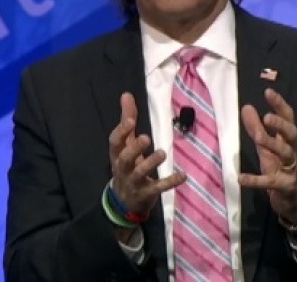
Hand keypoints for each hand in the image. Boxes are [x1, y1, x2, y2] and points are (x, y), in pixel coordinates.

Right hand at [109, 92, 185, 216]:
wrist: (124, 202)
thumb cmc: (126, 165)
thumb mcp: (125, 144)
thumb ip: (127, 120)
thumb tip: (126, 95)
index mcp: (117, 155)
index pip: (114, 142)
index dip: (121, 132)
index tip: (130, 121)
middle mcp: (123, 168)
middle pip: (125, 158)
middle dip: (134, 148)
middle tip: (146, 138)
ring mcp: (134, 182)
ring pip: (139, 173)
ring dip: (150, 163)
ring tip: (162, 153)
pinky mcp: (146, 194)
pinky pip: (157, 188)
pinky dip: (169, 182)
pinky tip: (182, 176)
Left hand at [239, 88, 296, 224]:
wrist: (294, 200)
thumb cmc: (280, 168)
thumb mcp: (266, 148)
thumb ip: (256, 128)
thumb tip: (246, 107)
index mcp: (288, 140)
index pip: (288, 118)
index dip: (279, 105)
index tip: (268, 91)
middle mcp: (293, 151)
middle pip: (292, 134)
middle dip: (281, 125)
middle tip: (267, 117)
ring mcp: (291, 169)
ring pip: (286, 154)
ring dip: (272, 144)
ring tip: (257, 137)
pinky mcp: (284, 186)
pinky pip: (270, 182)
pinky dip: (255, 181)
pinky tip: (241, 178)